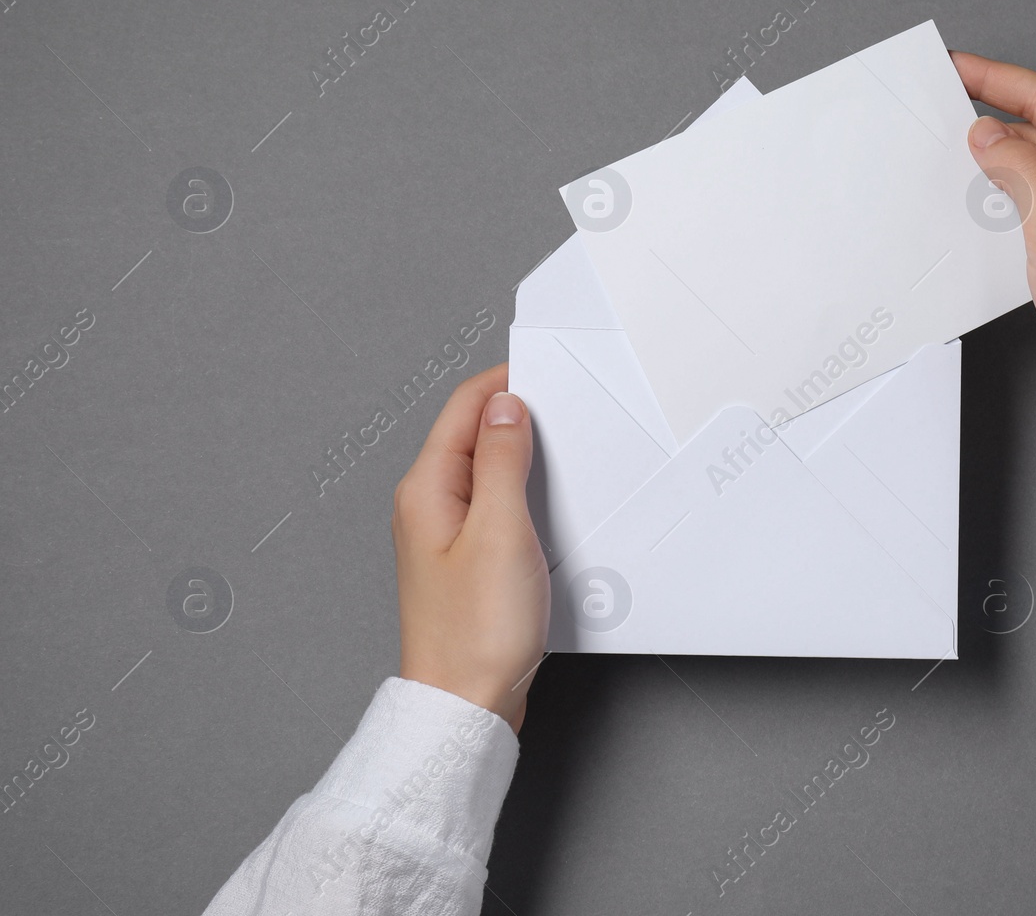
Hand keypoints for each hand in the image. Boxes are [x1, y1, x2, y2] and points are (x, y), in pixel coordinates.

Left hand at [391, 363, 548, 732]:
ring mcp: (445, 534)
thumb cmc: (477, 633)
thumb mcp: (501, 532)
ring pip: (486, 471)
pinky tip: (548, 503)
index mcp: (426, 489)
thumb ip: (504, 462)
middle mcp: (427, 506)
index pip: (464, 408)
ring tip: (562, 451)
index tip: (547, 373)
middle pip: (473, 435)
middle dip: (517, 415)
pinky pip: (494, 505)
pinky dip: (522, 493)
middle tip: (566, 409)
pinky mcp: (466, 560)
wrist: (465, 705)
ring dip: (522, 456)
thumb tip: (506, 407)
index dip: (506, 382)